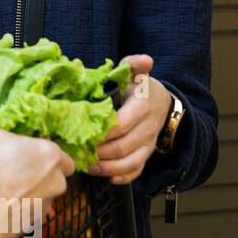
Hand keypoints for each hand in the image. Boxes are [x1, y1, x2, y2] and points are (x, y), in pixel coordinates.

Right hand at [0, 130, 74, 237]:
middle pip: (54, 177)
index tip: (27, 158)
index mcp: (51, 155)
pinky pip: (27, 211)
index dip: (44, 157)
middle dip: (37, 176)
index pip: (61, 157)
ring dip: (26, 193)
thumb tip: (14, 146)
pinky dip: (17, 208)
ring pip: (41, 195)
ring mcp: (47, 204)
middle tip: (12, 173)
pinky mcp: (33, 223)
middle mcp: (57, 181)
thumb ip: (12, 141)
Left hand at [90, 53, 171, 184]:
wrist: (161, 103)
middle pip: (123, 146)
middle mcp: (148, 128)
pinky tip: (105, 176)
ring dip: (107, 168)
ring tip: (86, 165)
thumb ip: (133, 66)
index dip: (103, 132)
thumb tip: (145, 59)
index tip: (83, 133)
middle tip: (77, 152)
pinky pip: (137, 171)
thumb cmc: (139, 88)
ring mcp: (148, 144)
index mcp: (143, 107)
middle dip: (100, 152)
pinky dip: (122, 177)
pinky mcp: (146, 155)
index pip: (122, 124)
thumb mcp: (136, 74)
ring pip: (129, 162)